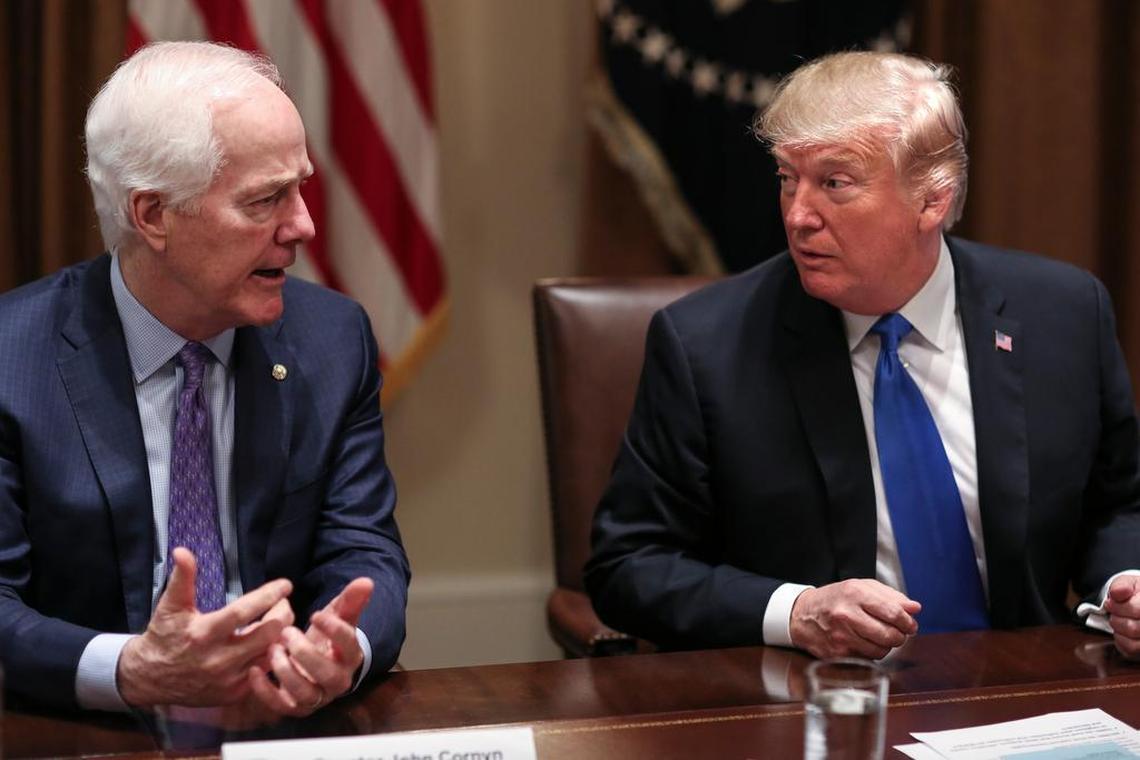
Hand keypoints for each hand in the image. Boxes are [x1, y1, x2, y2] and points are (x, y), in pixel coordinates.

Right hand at [117, 548, 292, 706]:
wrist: (149, 678)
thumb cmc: (164, 635)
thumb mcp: (170, 606)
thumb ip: (181, 578)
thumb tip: (183, 551)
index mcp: (203, 633)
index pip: (243, 612)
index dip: (268, 596)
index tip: (285, 584)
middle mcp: (218, 659)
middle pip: (267, 635)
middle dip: (282, 614)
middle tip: (282, 603)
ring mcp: (227, 680)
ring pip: (270, 655)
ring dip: (279, 636)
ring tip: (277, 621)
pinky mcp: (232, 694)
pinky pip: (264, 673)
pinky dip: (271, 656)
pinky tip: (269, 643)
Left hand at [248, 577, 372, 716]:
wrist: (315, 665)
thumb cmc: (326, 638)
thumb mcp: (338, 617)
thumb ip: (351, 600)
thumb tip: (366, 580)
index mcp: (351, 656)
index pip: (349, 645)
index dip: (334, 630)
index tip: (315, 615)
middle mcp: (337, 681)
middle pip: (329, 675)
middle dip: (306, 654)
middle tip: (286, 632)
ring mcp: (316, 696)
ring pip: (306, 694)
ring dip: (286, 671)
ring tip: (272, 649)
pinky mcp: (294, 707)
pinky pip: (281, 706)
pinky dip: (266, 691)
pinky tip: (255, 671)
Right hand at [790, 579, 919, 659]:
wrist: (802, 615)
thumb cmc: (835, 599)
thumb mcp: (861, 587)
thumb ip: (890, 596)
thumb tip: (915, 608)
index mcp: (855, 593)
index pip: (893, 612)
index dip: (907, 622)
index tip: (910, 624)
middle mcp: (847, 614)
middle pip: (889, 634)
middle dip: (900, 636)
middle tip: (898, 633)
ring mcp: (841, 635)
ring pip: (881, 650)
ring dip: (887, 646)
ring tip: (880, 636)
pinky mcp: (838, 653)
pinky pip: (868, 659)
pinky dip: (872, 653)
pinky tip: (865, 642)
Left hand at [1104, 575, 1139, 658]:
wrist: (1137, 600)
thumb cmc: (1134, 593)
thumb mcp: (1127, 582)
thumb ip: (1121, 585)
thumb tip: (1117, 593)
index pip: (1136, 610)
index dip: (1118, 607)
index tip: (1109, 603)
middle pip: (1134, 628)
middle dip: (1116, 619)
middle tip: (1113, 613)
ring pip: (1134, 643)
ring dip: (1119, 631)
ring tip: (1118, 621)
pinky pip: (1132, 650)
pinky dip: (1121, 641)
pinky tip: (1121, 632)